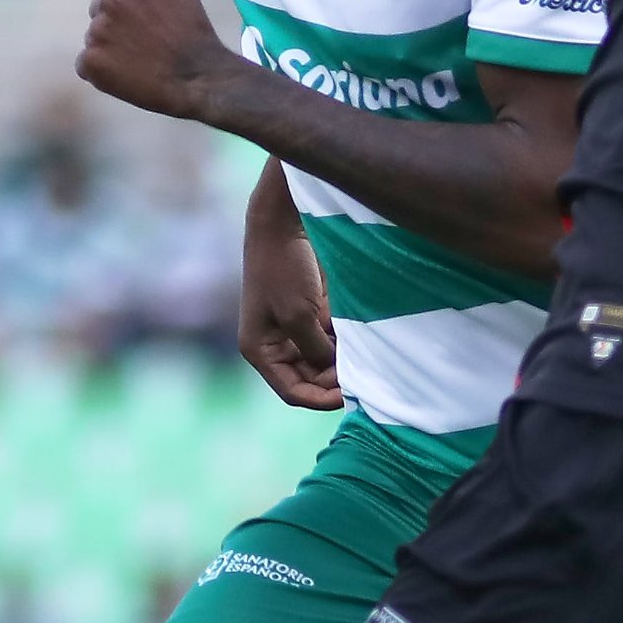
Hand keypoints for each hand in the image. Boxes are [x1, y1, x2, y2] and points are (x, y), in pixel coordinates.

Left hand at [74, 0, 233, 123]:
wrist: (196, 77)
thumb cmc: (192, 30)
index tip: (139, 13)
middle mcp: (109, 1)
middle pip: (98, 7)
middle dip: (115, 20)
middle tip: (142, 38)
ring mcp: (96, 32)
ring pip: (94, 35)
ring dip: (109, 45)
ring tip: (137, 58)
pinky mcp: (91, 61)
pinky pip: (86, 63)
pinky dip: (101, 70)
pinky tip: (124, 74)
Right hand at [238, 211, 343, 410]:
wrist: (283, 224)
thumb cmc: (283, 269)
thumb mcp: (300, 317)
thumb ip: (317, 351)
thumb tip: (335, 370)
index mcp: (260, 351)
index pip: (293, 392)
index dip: (321, 399)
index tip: (349, 395)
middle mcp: (275, 346)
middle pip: (310, 380)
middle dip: (334, 379)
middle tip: (361, 372)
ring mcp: (293, 330)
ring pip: (323, 362)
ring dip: (341, 362)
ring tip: (361, 354)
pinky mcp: (310, 314)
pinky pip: (330, 341)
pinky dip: (344, 343)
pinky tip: (358, 337)